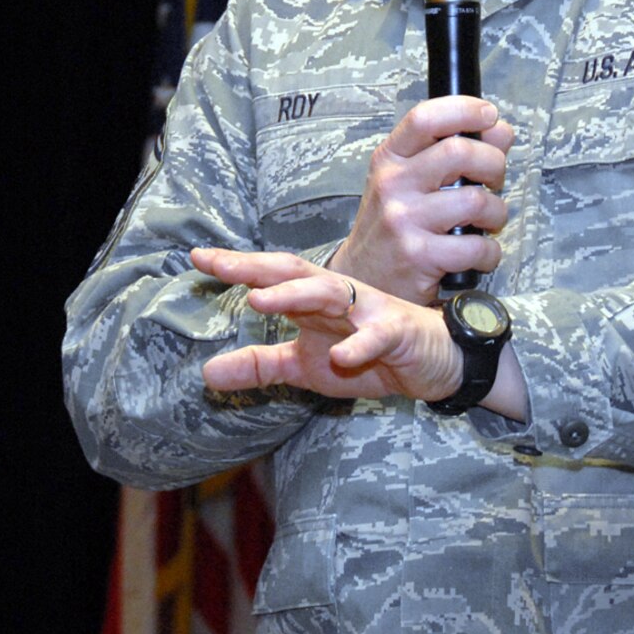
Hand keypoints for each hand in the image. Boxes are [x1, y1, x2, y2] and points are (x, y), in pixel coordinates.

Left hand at [193, 248, 461, 403]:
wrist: (434, 361)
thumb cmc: (369, 355)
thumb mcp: (305, 366)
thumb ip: (260, 366)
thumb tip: (205, 374)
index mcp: (313, 300)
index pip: (271, 277)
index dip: (236, 267)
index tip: (198, 258)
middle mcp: (337, 295)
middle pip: (293, 272)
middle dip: (256, 267)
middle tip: (220, 265)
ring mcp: (367, 311)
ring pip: (330, 293)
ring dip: (295, 295)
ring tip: (261, 300)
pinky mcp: (397, 333)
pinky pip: (377, 336)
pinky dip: (358, 345)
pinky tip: (339, 356)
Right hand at [328, 95, 513, 305]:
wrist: (363, 277)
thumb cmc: (393, 224)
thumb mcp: (412, 180)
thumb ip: (453, 151)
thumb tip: (500, 130)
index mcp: (390, 158)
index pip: (425, 117)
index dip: (465, 110)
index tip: (489, 116)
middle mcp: (393, 183)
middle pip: (460, 151)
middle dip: (494, 164)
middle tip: (494, 180)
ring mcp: (404, 219)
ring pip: (476, 200)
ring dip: (497, 212)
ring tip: (487, 222)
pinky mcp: (419, 255)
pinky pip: (477, 245)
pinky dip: (490, 251)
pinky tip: (480, 253)